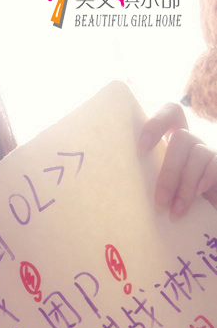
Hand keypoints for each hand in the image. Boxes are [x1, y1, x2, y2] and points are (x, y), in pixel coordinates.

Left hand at [138, 102, 216, 216]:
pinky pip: (215, 164)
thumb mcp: (154, 187)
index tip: (141, 150)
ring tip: (175, 211)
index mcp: (170, 142)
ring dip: (185, 184)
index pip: (170, 112)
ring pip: (198, 153)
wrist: (202, 214)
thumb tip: (120, 192)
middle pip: (181, 137)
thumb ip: (144, 180)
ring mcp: (208, 153)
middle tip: (160, 202)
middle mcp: (191, 143)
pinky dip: (205, 178)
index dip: (156, 124)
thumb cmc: (167, 202)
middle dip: (169, 172)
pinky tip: (197, 194)